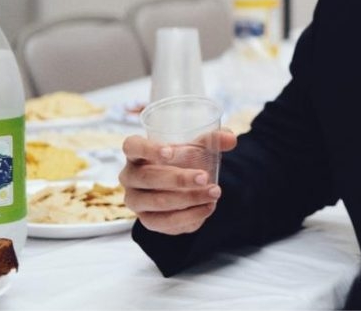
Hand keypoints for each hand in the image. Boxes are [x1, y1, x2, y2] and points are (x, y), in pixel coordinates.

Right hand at [119, 131, 237, 234]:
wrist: (183, 187)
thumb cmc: (184, 159)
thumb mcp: (198, 146)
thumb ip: (214, 139)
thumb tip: (230, 139)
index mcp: (137, 152)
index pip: (132, 146)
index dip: (148, 149)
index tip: (171, 152)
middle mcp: (130, 176)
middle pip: (147, 177)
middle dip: (178, 178)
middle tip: (204, 178)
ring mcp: (135, 200)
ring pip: (156, 202)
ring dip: (188, 199)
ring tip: (214, 193)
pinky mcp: (147, 220)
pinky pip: (164, 221)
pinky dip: (188, 216)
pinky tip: (207, 208)